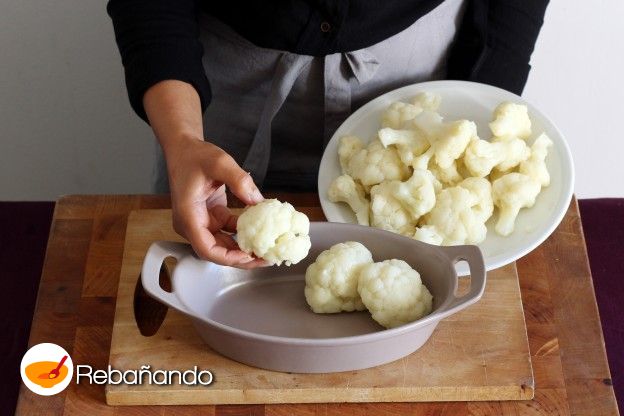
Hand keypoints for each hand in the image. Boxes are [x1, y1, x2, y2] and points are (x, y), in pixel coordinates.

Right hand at [164, 136, 265, 267]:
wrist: (184, 149)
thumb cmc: (194, 155)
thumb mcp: (220, 163)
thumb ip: (239, 180)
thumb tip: (258, 200)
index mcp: (188, 216)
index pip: (206, 249)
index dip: (229, 257)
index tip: (249, 256)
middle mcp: (192, 224)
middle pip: (217, 252)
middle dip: (242, 258)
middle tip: (266, 257)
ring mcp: (200, 222)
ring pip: (223, 245)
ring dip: (243, 248)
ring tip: (266, 249)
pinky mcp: (210, 217)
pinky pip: (227, 232)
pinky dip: (242, 234)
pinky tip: (259, 232)